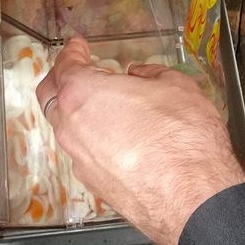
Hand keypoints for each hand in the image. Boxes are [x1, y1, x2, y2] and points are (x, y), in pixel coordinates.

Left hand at [36, 37, 244, 244]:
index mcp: (83, 93)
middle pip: (50, 96)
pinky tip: (113, 136)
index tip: (78, 46)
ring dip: (75, 110)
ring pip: (65, 127)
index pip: (65, 65)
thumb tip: (138, 75)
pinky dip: (91, 138)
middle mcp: (71, 126)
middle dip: (60, 78)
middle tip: (77, 69)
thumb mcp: (175, 86)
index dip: (72, 51)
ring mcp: (79, 159)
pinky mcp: (93, 184)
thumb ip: (150, 74)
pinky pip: (83, 153)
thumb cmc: (184, 138)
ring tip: (100, 103)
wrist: (193, 199)